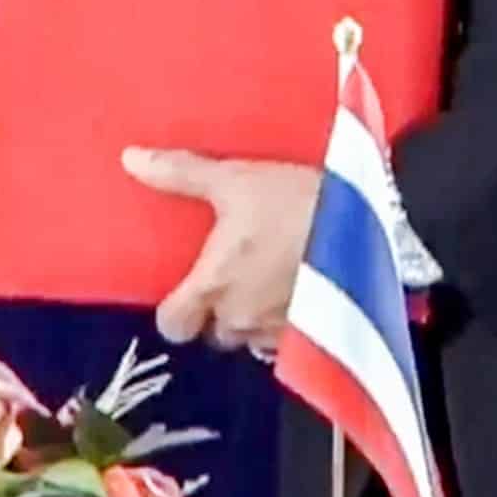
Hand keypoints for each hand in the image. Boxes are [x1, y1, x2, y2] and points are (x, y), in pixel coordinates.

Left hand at [122, 147, 319, 353]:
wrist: (366, 226)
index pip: (172, 325)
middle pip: (213, 332)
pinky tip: (295, 288)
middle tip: (228, 274)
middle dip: (216, 311)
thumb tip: (129, 159)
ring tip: (263, 278)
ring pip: (249, 336)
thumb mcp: (233, 179)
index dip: (174, 310)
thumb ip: (180, 173)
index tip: (183, 287)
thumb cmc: (291, 202)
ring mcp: (278, 332)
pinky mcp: (315, 334)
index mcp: (214, 286)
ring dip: (251, 316)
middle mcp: (241, 319)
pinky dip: (284, 319)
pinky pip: (284, 338)